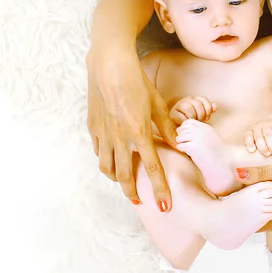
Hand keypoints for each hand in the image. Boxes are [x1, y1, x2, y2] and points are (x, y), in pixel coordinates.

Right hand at [87, 47, 177, 209]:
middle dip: (133, 192)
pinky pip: (99, 152)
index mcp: (139, 133)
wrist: (109, 66)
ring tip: (125, 182)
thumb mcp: (158, 105)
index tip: (164, 206)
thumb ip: (168, 128)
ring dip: (117, 179)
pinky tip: (113, 159)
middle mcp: (119, 138)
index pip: (152, 169)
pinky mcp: (93, 128)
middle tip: (140, 200)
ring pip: (107, 168)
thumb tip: (178, 145)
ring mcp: (103, 134)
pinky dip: (106, 160)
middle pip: (124, 176)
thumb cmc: (137, 83)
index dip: (159, 189)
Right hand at [170, 96, 216, 124]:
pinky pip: (181, 116)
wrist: (181, 132)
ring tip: (194, 123)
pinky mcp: (172, 114)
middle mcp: (185, 101)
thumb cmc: (193, 124)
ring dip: (193, 117)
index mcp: (194, 100)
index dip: (207, 108)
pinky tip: (187, 125)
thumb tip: (215, 107)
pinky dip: (186, 121)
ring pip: (188, 108)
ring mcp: (178, 107)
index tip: (207, 118)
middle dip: (201, 114)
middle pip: (197, 103)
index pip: (203, 99)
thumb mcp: (202, 116)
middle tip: (201, 121)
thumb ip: (208, 111)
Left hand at [244, 119, 271, 156]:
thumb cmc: (260, 143)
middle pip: (259, 138)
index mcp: (250, 132)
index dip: (249, 143)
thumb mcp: (254, 144)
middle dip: (263, 147)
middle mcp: (257, 127)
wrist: (271, 131)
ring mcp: (267, 126)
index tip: (252, 150)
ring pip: (269, 136)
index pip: (248, 137)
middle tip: (268, 154)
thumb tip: (250, 160)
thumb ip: (252, 151)